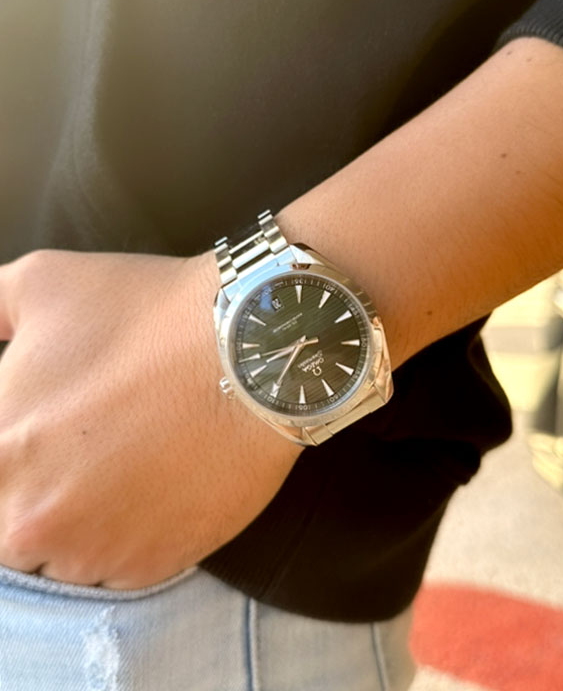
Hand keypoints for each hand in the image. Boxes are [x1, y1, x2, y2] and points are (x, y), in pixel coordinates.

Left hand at [0, 249, 302, 588]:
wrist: (249, 348)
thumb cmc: (147, 311)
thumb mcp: (41, 283)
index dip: (19, 455)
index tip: (49, 437)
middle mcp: (31, 520)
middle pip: (18, 526)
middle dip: (43, 492)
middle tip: (90, 449)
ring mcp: (96, 553)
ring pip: (68, 556)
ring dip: (86, 522)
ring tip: (130, 466)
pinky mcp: (153, 567)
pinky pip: (123, 569)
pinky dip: (134, 537)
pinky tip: (161, 484)